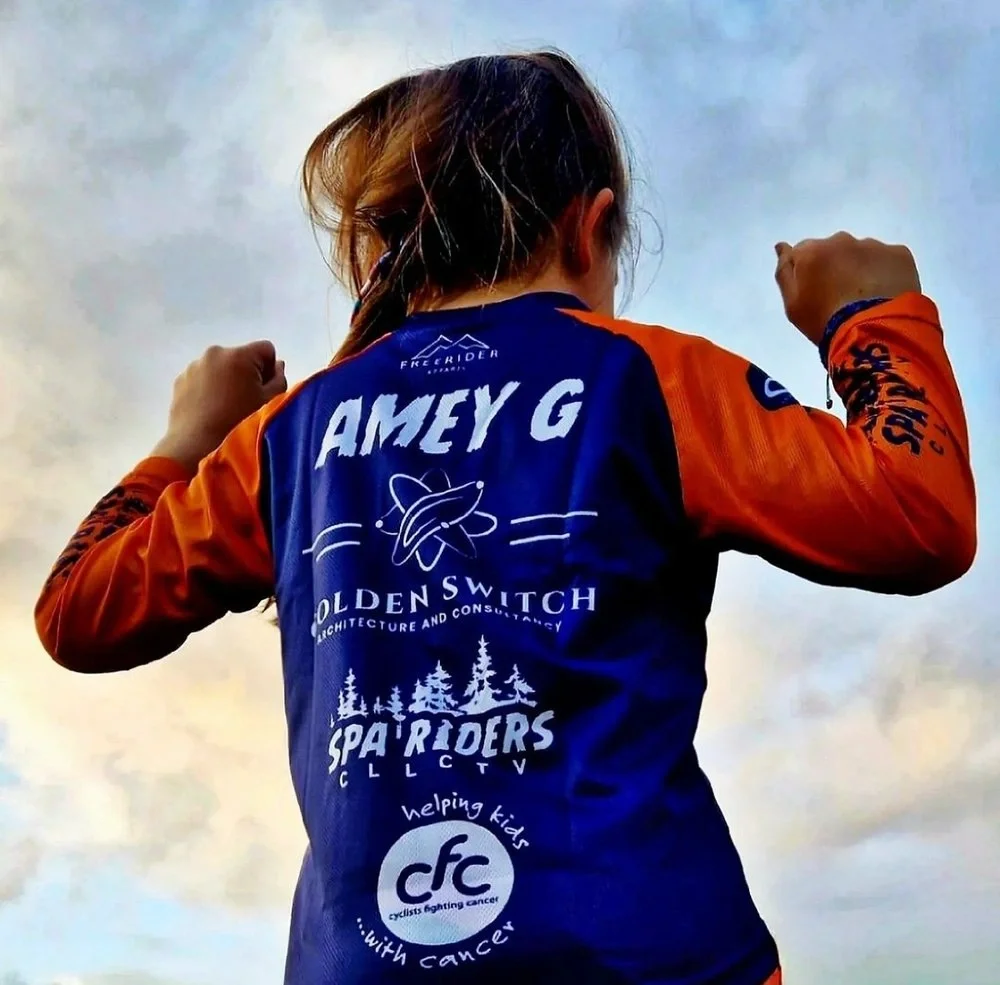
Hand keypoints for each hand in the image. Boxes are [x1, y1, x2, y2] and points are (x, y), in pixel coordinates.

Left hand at [151, 341, 286, 471]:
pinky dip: (209, 388)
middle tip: (245, 402)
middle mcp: (215, 353)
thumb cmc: (240, 423)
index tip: (264, 391)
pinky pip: (203, 378)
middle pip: (241, 357)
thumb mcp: (271, 403)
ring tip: (225, 408)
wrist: (197, 445)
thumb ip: (279, 380)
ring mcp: (194, 366)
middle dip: (247, 374)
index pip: (266, 349)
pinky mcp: (180, 380)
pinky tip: (210, 410)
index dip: (270, 370)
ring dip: (227, 381)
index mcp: (239, 355)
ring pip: (221, 368)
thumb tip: (276, 366)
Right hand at [774, 232, 921, 344]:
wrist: (872, 330)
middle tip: (840, 296)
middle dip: (835, 266)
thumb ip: (784, 272)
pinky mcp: (900, 254)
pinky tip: (883, 293)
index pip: (802, 253)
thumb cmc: (823, 321)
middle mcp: (841, 240)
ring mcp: (873, 245)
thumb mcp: (792, 304)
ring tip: (865, 297)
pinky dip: (884, 272)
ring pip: (861, 253)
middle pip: (833, 250)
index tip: (814, 292)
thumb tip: (782, 246)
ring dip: (859, 268)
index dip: (808, 272)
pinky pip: (887, 260)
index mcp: (811, 251)